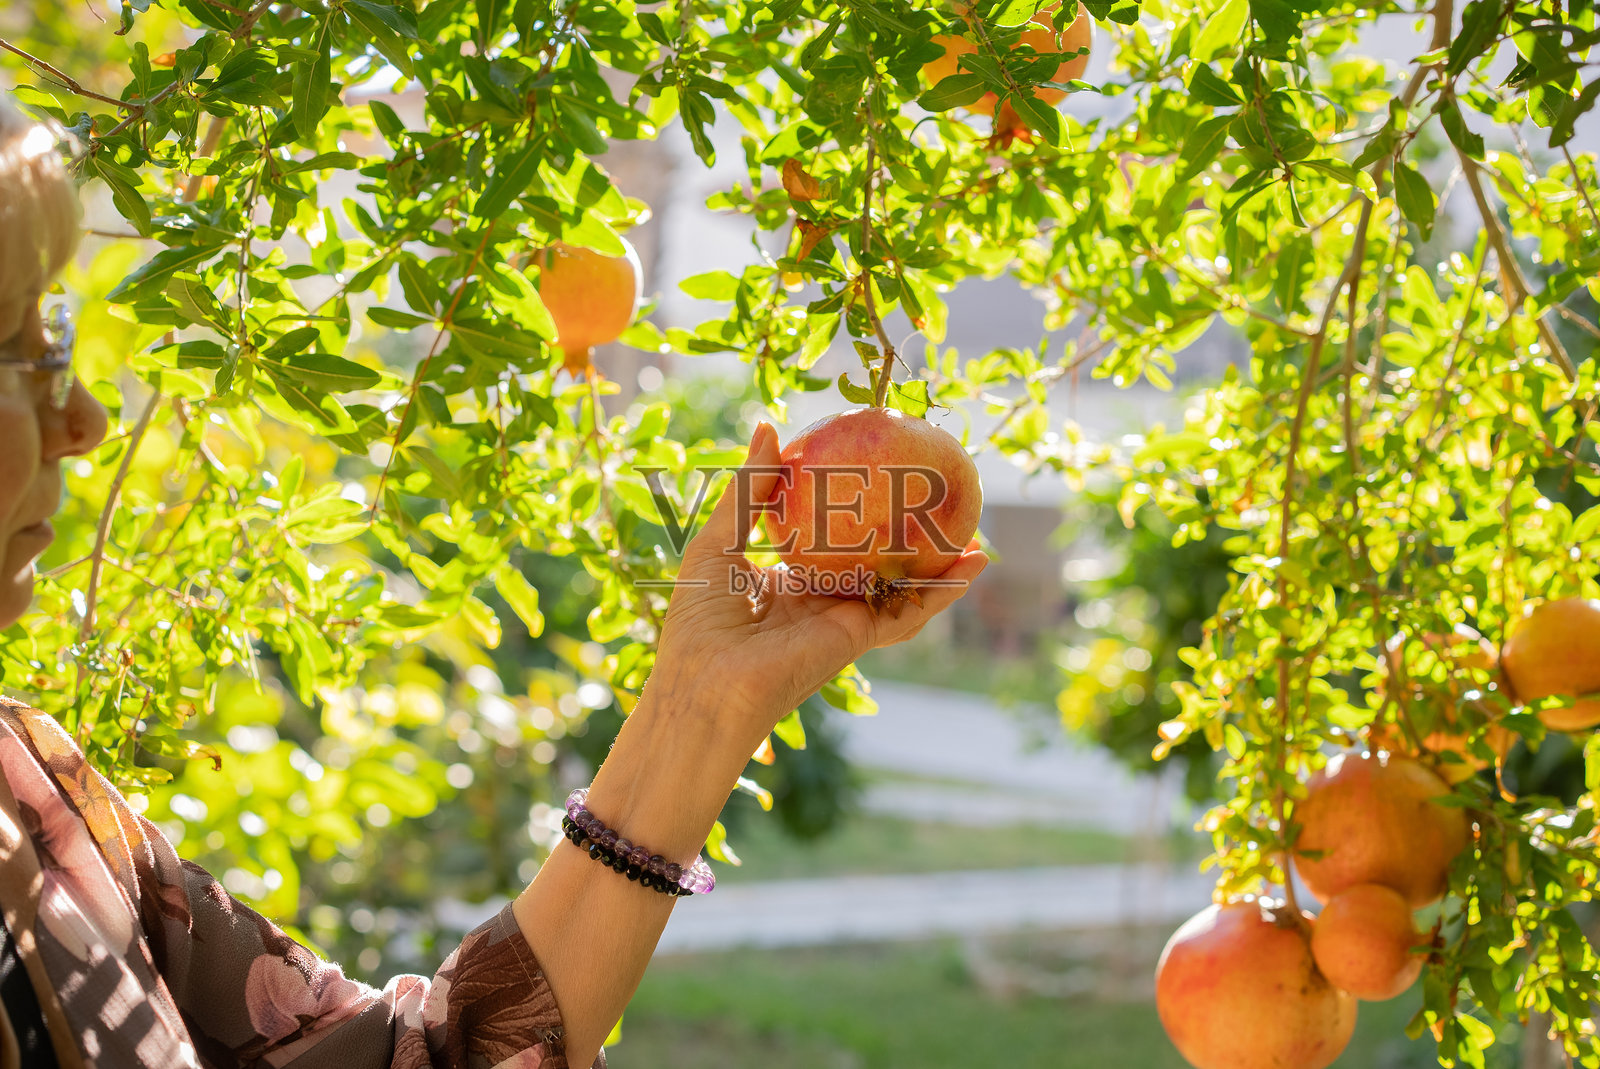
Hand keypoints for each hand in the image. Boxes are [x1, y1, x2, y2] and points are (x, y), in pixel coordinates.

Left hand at [647, 422, 988, 748]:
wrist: (705, 685)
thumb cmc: (699, 619)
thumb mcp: (719, 540)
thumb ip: (750, 489)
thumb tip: (770, 426)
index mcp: (787, 585)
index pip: (832, 546)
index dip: (859, 519)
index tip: (882, 485)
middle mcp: (821, 604)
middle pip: (877, 568)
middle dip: (911, 544)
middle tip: (940, 506)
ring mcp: (843, 621)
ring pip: (903, 591)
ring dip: (941, 568)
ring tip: (976, 538)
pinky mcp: (858, 637)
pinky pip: (907, 612)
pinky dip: (942, 592)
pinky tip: (971, 568)